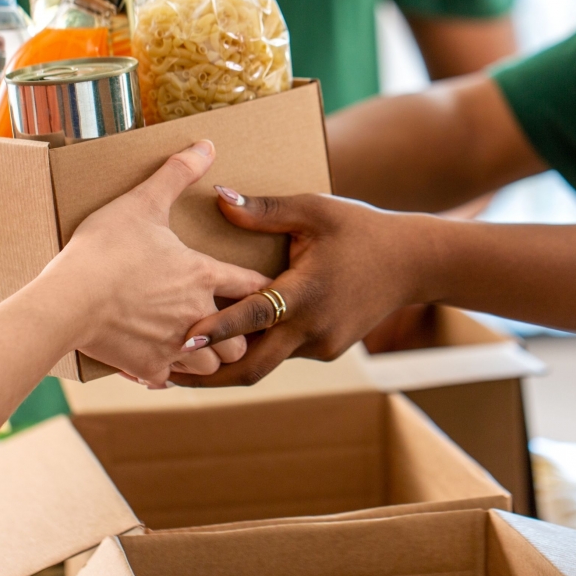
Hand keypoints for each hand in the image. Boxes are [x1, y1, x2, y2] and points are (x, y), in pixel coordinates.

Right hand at [38, 142, 269, 385]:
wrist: (68, 300)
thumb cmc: (105, 249)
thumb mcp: (141, 202)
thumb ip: (176, 174)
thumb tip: (207, 144)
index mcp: (203, 275)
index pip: (253, 286)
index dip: (263, 289)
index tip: (268, 292)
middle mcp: (198, 314)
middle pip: (240, 336)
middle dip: (237, 333)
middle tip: (226, 324)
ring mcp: (174, 345)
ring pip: (211, 365)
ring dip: (207, 356)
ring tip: (195, 345)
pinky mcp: (148, 367)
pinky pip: (170, 379)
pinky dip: (168, 373)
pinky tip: (157, 362)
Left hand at [168, 189, 439, 386]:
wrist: (413, 263)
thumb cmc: (361, 229)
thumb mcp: (314, 210)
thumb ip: (264, 211)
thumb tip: (218, 197)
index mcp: (306, 293)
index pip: (252, 318)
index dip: (216, 332)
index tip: (181, 345)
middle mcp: (312, 328)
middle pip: (253, 368)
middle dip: (208, 378)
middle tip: (162, 377)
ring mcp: (321, 345)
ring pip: (266, 363)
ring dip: (228, 365)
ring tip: (182, 369)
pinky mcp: (327, 350)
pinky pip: (284, 353)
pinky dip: (257, 351)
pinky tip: (227, 348)